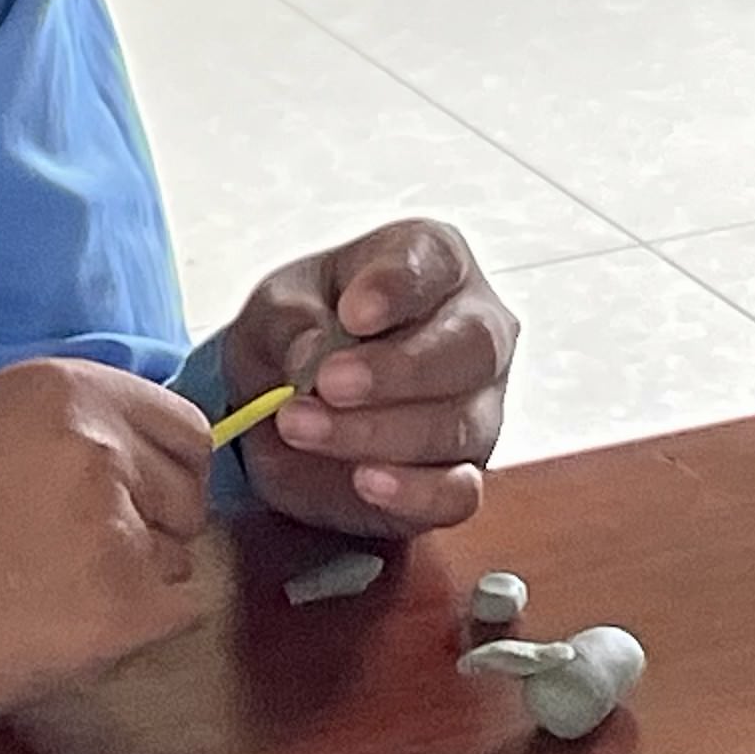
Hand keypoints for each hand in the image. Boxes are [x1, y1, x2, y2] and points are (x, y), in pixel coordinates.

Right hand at [0, 356, 212, 724]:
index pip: (186, 430)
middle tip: (67, 556)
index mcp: (72, 389)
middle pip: (187, 497)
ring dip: (133, 582)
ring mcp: (120, 525)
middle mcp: (105, 445)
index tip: (123, 502)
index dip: (159, 474)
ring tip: (50, 593)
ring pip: (178, 558)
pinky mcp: (123, 604)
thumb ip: (78, 433)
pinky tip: (72, 628)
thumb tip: (151, 466)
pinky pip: (179, 612)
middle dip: (147, 529)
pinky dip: (137, 628)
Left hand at [220, 219, 516, 540]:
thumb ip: (290, 320)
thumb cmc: (299, 334)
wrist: (288, 409)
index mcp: (434, 263)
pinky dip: (415, 490)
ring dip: (380, 431)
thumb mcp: (275, 309)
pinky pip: (460, 490)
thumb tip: (312, 352)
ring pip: (461, 422)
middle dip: (398, 370)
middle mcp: (475, 330)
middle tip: (329, 383)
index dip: (398, 288)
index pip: (435, 262)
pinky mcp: (463, 474)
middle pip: (472, 346)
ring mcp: (480, 406)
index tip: (354, 313)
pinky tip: (367, 481)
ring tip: (306, 429)